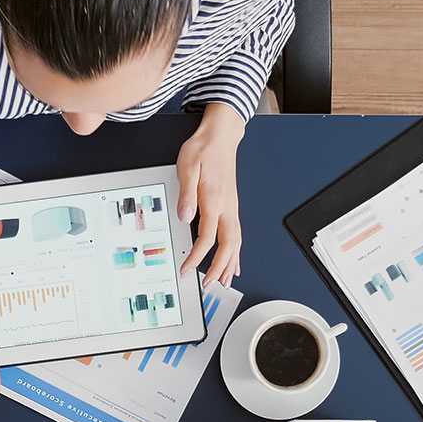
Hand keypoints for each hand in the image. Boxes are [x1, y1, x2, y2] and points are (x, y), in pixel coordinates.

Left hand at [176, 103, 246, 288]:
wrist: (221, 136)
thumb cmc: (204, 149)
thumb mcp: (187, 166)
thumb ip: (186, 193)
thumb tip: (184, 216)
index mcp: (215, 200)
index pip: (207, 237)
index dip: (197, 257)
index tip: (187, 269)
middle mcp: (227, 207)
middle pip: (228, 246)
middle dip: (220, 268)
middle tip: (210, 285)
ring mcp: (232, 207)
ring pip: (236, 242)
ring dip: (231, 264)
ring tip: (225, 281)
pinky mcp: (232, 206)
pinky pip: (237, 235)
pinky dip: (236, 252)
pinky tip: (235, 262)